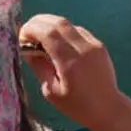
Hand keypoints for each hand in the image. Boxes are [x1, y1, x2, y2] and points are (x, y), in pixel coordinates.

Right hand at [19, 14, 122, 130]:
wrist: (108, 108)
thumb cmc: (77, 106)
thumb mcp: (51, 91)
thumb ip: (39, 67)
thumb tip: (27, 49)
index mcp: (71, 61)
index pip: (49, 32)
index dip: (32, 29)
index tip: (22, 37)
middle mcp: (84, 48)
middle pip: (58, 22)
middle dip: (39, 22)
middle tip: (27, 34)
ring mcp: (94, 44)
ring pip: (68, 24)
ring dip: (51, 25)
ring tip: (40, 38)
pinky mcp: (99, 44)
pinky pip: (77, 30)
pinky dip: (63, 31)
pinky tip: (57, 43)